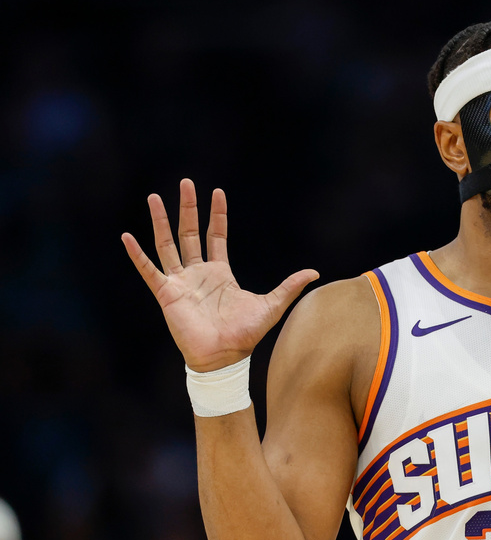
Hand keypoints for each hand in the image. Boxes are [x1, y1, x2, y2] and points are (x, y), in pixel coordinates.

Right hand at [121, 179, 319, 371]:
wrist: (225, 357)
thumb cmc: (245, 334)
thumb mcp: (272, 305)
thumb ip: (290, 286)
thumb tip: (315, 273)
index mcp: (220, 272)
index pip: (216, 235)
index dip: (217, 214)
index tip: (217, 192)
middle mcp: (198, 273)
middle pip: (190, 233)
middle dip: (188, 208)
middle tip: (185, 182)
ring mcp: (181, 282)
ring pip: (167, 245)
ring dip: (161, 221)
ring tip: (154, 198)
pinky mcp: (167, 294)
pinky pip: (149, 271)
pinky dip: (137, 255)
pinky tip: (127, 236)